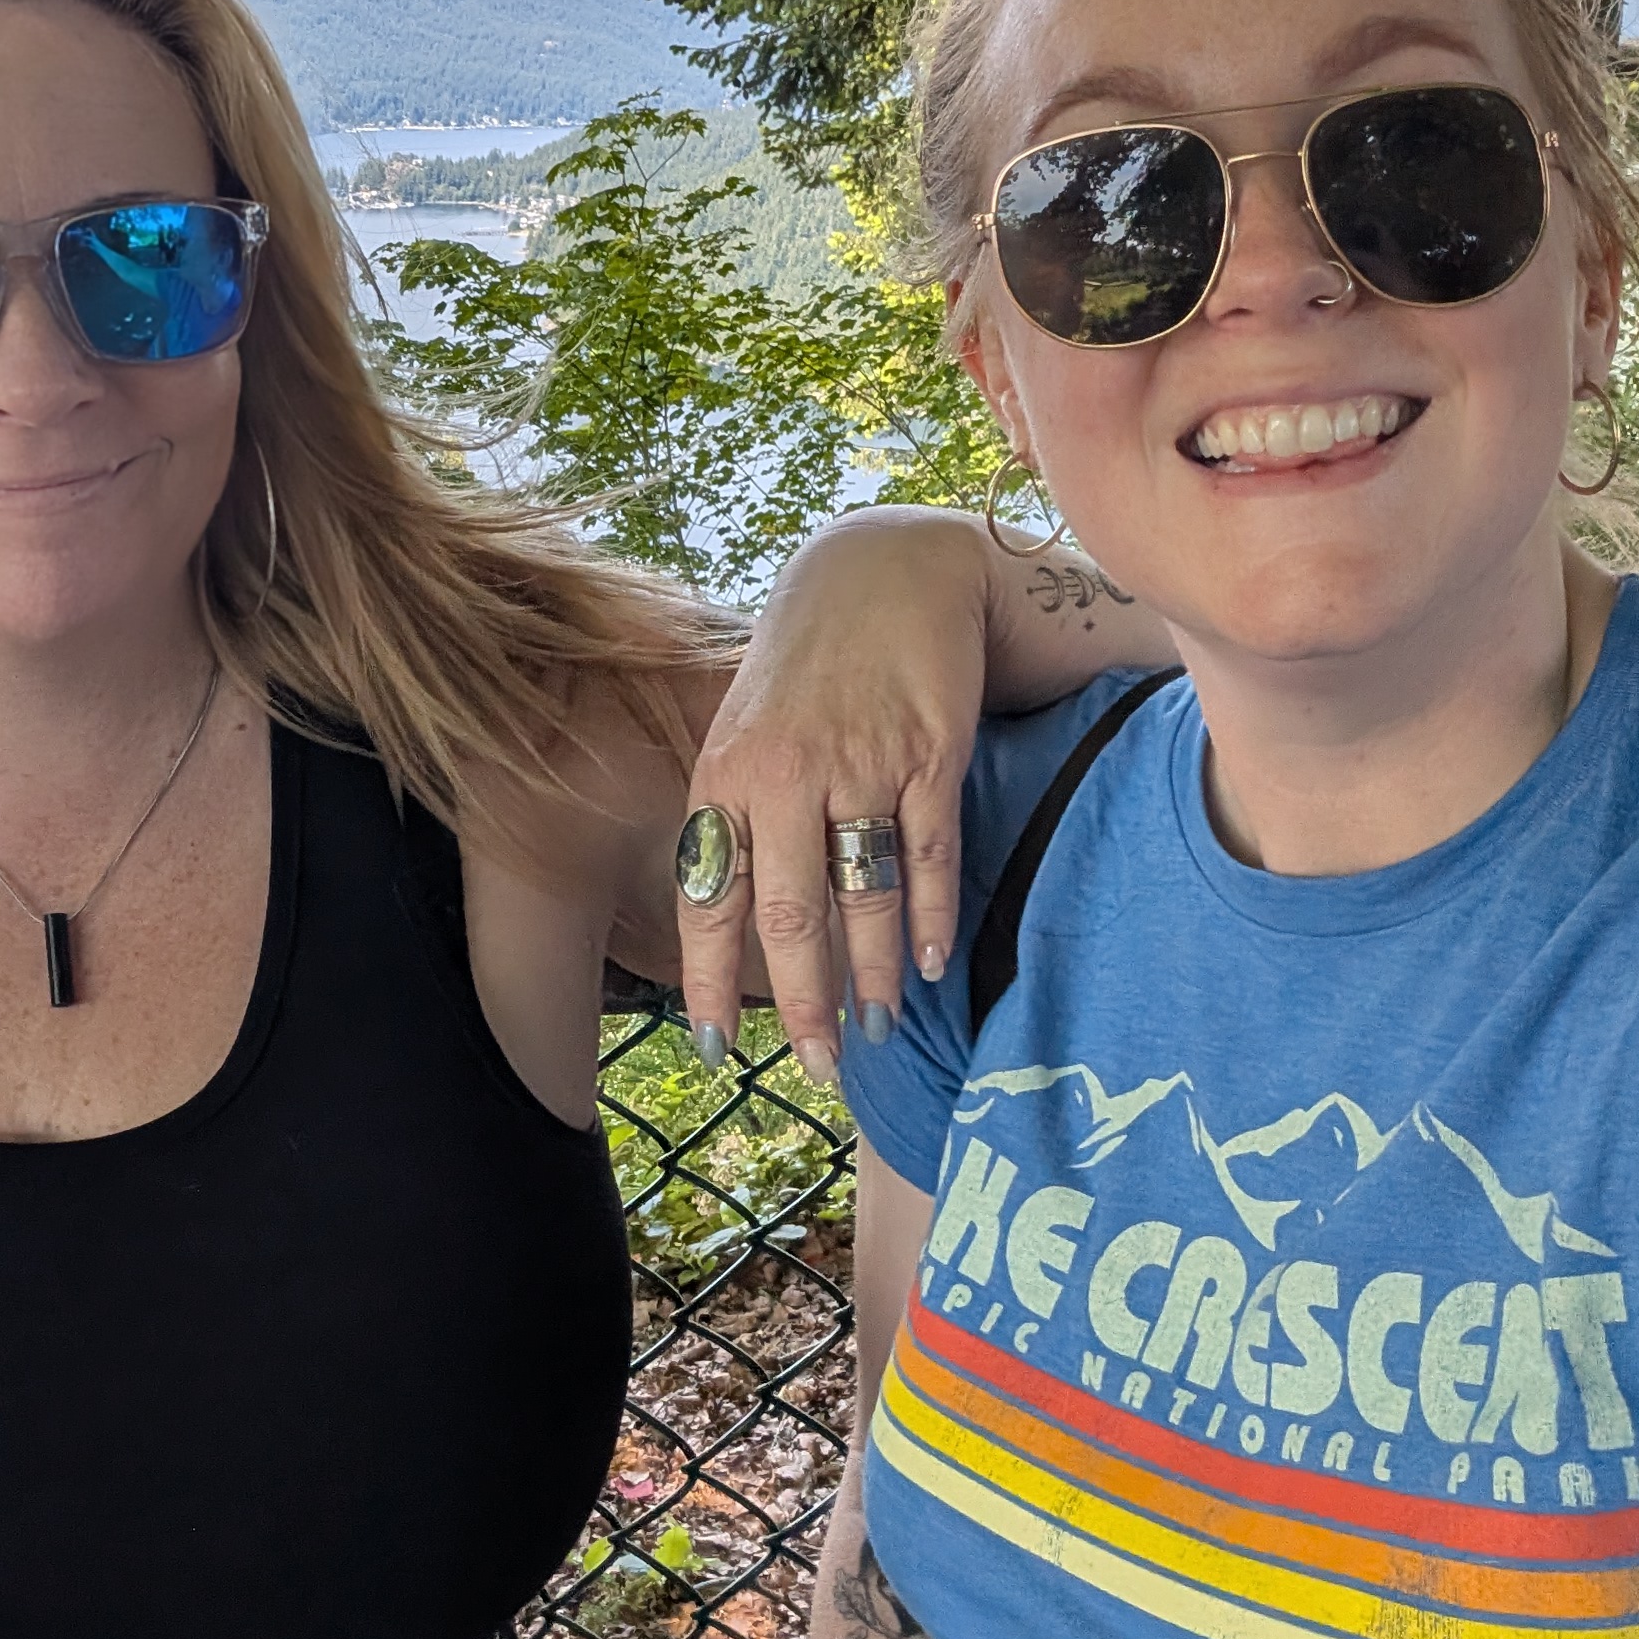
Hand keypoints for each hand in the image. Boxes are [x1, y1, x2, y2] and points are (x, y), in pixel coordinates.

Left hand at [673, 510, 989, 1085]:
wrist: (884, 570)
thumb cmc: (805, 666)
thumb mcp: (745, 730)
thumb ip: (737, 817)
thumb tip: (731, 921)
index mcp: (725, 777)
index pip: (709, 898)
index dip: (709, 980)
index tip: (714, 1048)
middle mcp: (784, 776)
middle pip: (791, 919)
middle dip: (805, 1005)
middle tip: (821, 1068)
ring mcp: (860, 763)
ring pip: (863, 898)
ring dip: (872, 975)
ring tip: (878, 1028)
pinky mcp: (929, 753)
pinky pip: (927, 855)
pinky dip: (928, 917)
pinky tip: (928, 964)